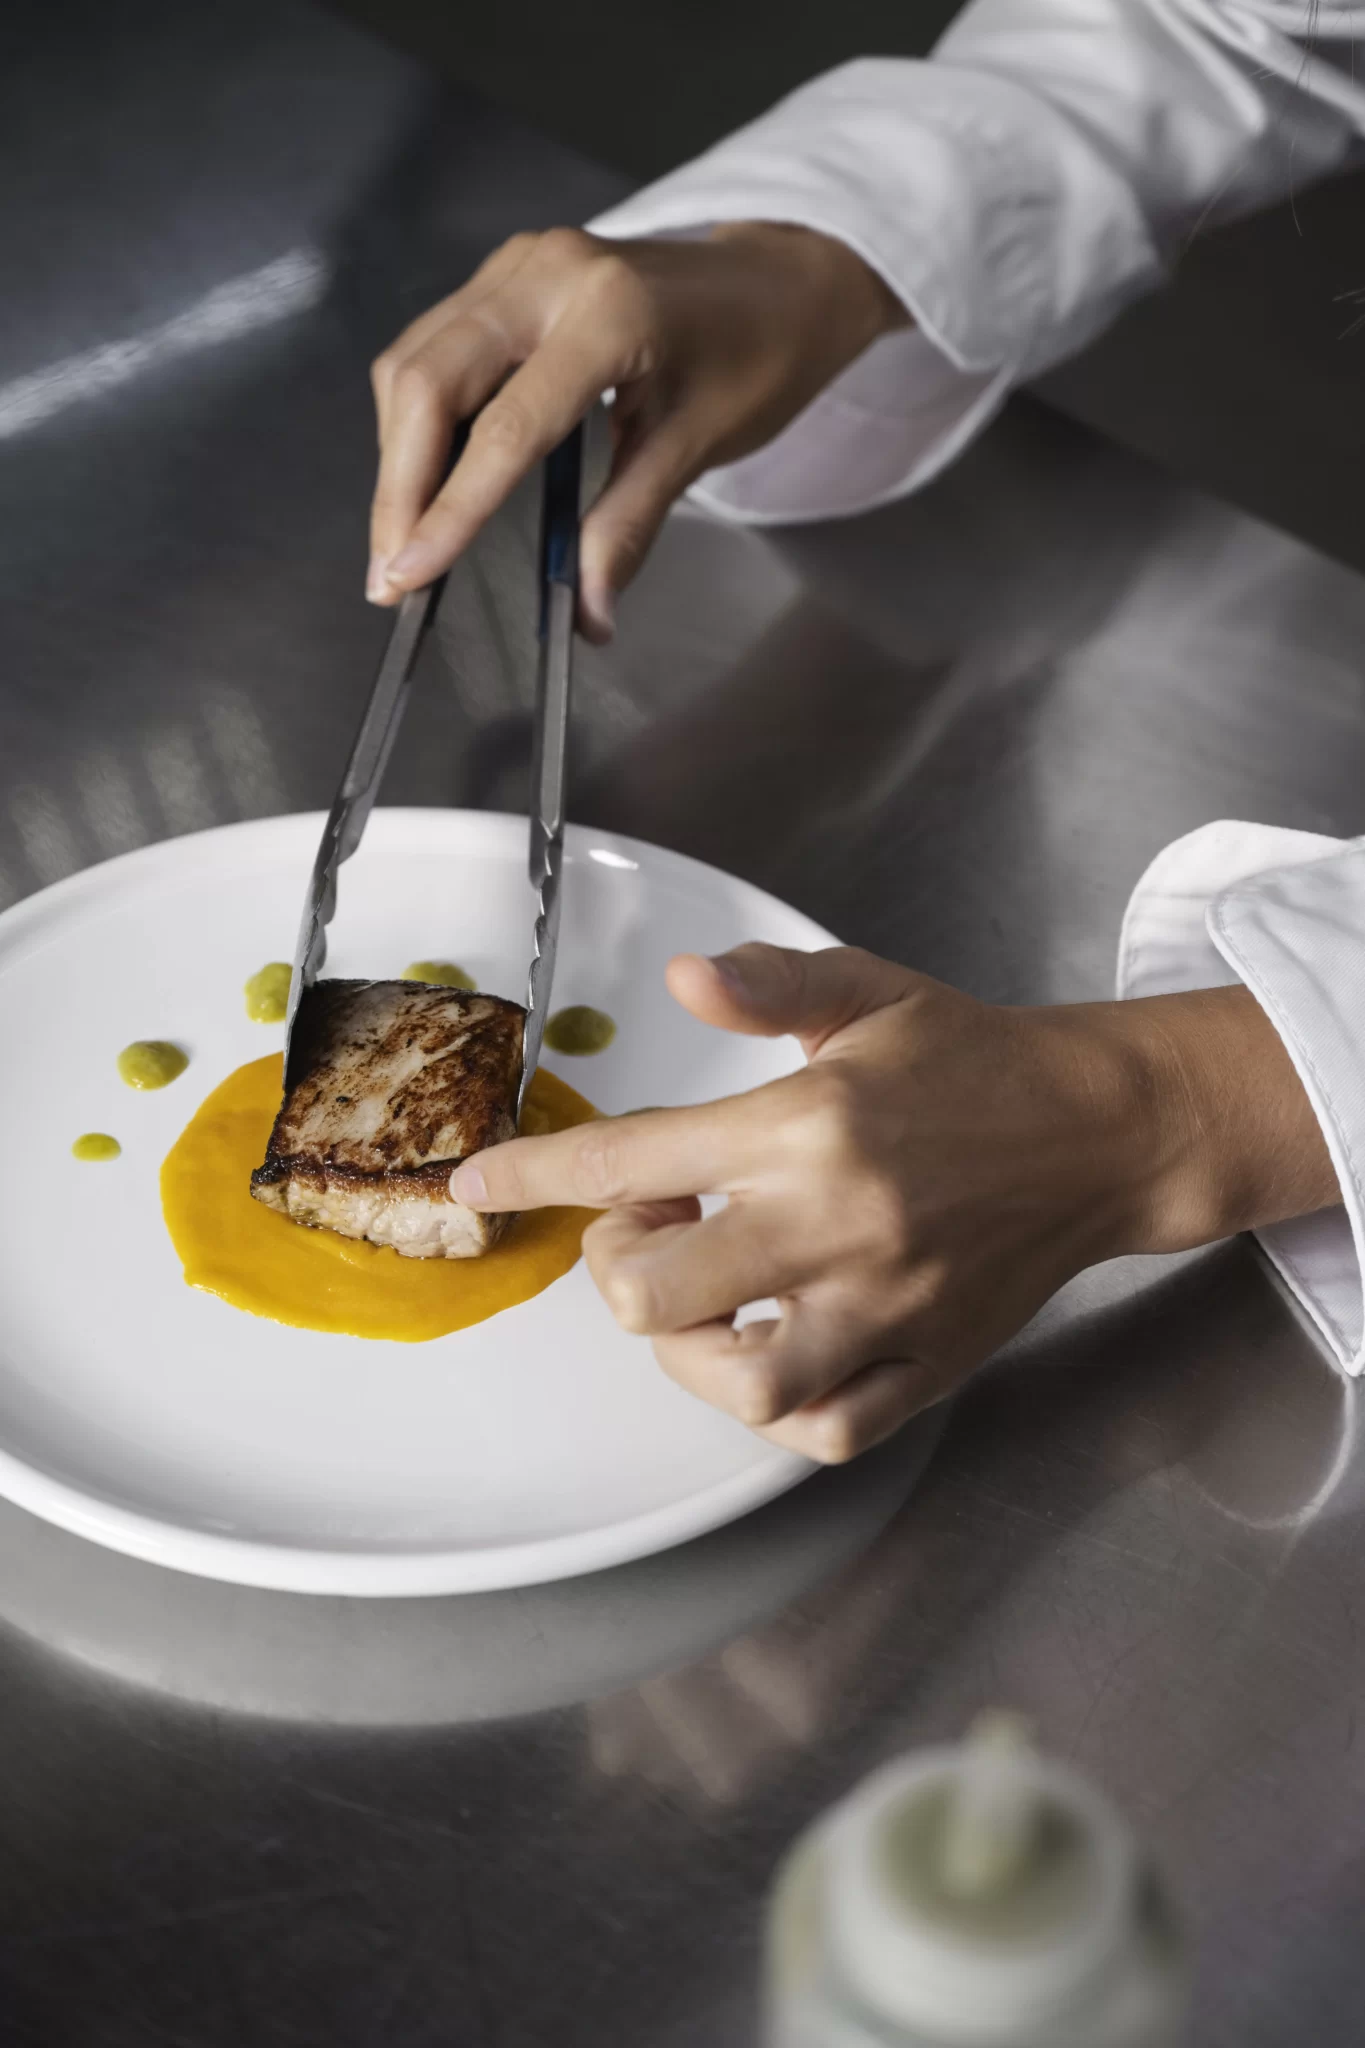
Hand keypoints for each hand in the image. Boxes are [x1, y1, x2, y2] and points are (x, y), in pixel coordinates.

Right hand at [367, 224, 905, 635]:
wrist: (779, 279)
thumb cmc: (756, 353)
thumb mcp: (699, 444)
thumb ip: (630, 526)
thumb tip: (587, 614)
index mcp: (607, 315)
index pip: (505, 427)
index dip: (451, 510)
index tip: (410, 576)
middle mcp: (546, 274)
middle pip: (427, 381)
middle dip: (399, 487)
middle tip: (389, 573)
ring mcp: (518, 265)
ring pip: (415, 360)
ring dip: (398, 456)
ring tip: (404, 539)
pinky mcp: (506, 275)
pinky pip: (433, 346)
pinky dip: (418, 420)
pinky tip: (427, 479)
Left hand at [449, 947, 1336, 1460]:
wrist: (1102, 1128)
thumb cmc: (974, 1057)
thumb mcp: (868, 992)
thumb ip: (768, 986)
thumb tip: (683, 979)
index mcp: (806, 1126)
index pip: (628, 1159)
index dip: (532, 1173)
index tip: (481, 1183)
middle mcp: (836, 1225)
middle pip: (653, 1294)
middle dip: (615, 1264)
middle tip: (647, 1229)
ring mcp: (884, 1306)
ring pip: (738, 1381)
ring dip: (686, 1349)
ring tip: (702, 1298)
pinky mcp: (928, 1362)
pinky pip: (827, 1429)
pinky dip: (774, 1409)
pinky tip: (766, 1352)